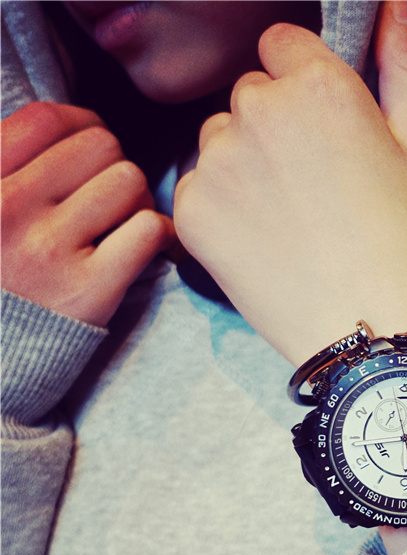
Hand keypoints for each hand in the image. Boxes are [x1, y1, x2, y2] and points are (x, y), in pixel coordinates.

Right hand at [1, 102, 173, 326]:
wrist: (0, 351)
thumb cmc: (1, 272)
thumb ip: (11, 165)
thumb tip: (71, 125)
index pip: (48, 119)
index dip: (83, 124)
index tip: (89, 145)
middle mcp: (7, 208)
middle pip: (100, 146)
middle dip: (114, 166)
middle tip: (108, 197)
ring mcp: (49, 250)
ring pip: (131, 182)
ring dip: (137, 200)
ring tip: (121, 224)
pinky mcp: (90, 289)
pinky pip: (150, 229)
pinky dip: (158, 234)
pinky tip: (143, 247)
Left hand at [174, 0, 406, 366]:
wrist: (370, 328)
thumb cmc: (403, 241)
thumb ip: (401, 67)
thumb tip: (392, 7)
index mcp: (317, 86)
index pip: (281, 44)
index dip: (302, 80)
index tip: (320, 124)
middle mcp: (257, 111)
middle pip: (249, 94)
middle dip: (274, 124)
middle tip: (313, 183)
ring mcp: (219, 163)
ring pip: (220, 139)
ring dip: (245, 163)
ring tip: (288, 216)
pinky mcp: (193, 211)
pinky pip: (200, 186)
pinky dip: (223, 207)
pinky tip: (263, 240)